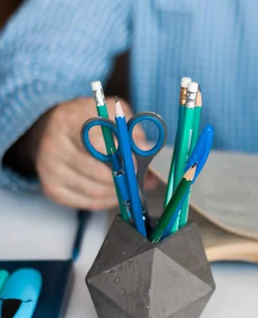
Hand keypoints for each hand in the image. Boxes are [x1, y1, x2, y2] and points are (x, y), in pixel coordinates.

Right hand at [17, 97, 152, 209]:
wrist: (55, 129)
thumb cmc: (89, 122)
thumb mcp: (112, 115)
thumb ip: (131, 132)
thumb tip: (147, 151)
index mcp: (70, 120)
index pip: (97, 143)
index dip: (120, 157)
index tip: (135, 163)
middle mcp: (54, 145)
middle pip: (97, 173)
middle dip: (122, 179)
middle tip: (136, 178)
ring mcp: (50, 169)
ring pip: (94, 191)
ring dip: (117, 192)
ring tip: (127, 185)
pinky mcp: (51, 189)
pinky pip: (86, 203)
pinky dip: (105, 201)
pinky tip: (112, 192)